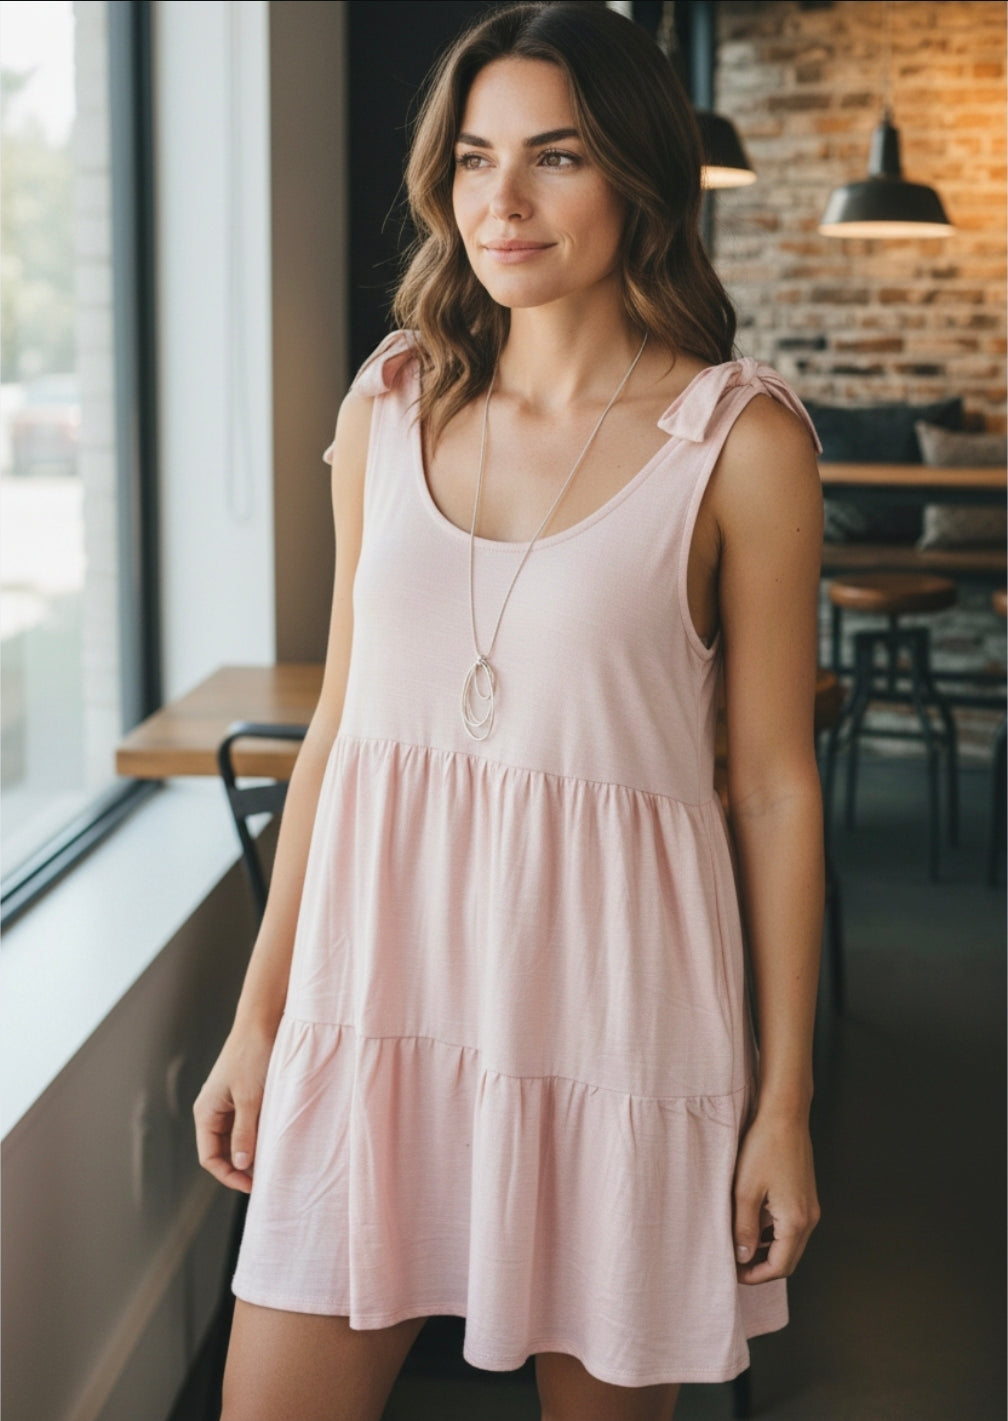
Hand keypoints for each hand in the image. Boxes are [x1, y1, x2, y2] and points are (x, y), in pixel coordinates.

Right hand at [193, 1026, 274, 1193]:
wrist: (263, 1021)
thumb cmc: (252, 1055)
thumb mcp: (250, 1098)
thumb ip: (244, 1134)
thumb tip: (241, 1165)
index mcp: (206, 1112)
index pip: (209, 1157)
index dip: (228, 1175)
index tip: (252, 1185)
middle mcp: (213, 1110)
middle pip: (221, 1151)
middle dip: (240, 1166)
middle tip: (265, 1178)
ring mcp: (228, 1102)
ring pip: (236, 1138)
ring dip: (250, 1151)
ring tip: (271, 1161)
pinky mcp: (243, 1095)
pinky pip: (246, 1123)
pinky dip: (258, 1134)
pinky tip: (274, 1139)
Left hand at [732, 1108, 819, 1284]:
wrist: (785, 1115)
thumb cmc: (764, 1147)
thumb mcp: (745, 1190)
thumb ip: (744, 1227)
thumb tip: (743, 1256)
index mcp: (796, 1222)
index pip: (779, 1267)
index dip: (755, 1275)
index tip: (733, 1273)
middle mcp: (809, 1218)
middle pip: (788, 1259)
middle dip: (761, 1267)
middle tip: (735, 1263)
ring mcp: (810, 1206)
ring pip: (790, 1243)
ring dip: (767, 1249)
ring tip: (739, 1243)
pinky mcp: (805, 1195)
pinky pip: (790, 1225)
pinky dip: (773, 1232)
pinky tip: (752, 1221)